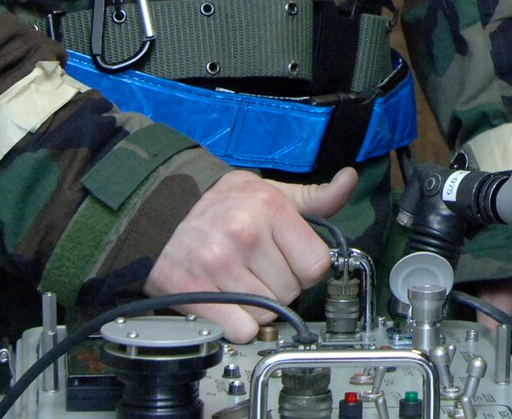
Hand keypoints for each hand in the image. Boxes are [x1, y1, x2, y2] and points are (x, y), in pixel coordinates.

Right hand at [145, 167, 356, 341]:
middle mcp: (243, 232)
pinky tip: (227, 301)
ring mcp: (216, 264)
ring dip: (259, 307)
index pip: (316, 265)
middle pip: (291, 292)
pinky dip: (237, 325)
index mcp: (268, 205)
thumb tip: (348, 180)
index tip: (289, 259)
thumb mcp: (274, 193)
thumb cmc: (226, 206)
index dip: (305, 268)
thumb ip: (316, 197)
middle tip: (258, 269)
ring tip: (241, 281)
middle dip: (280, 286)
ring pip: (267, 314)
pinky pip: (241, 330)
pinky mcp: (192, 291)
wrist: (163, 212)